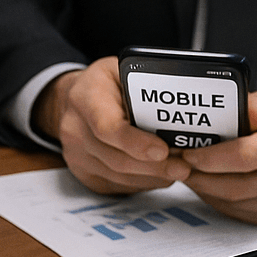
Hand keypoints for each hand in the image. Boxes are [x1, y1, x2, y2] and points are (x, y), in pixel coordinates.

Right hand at [34, 56, 189, 193]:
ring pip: (120, 177)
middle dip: (155, 167)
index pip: (107, 127)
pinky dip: (143, 182)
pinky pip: (118, 185)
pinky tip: (158, 174)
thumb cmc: (105, 85)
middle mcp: (74, 129)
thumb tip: (179, 104)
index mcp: (85, 98)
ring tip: (178, 169)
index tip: (162, 151)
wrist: (73, 101)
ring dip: (152, 177)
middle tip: (184, 167)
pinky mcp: (83, 173)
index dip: (136, 143)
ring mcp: (75, 155)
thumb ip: (144, 85)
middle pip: (117, 159)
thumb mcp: (121, 70)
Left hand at [181, 79, 256, 226]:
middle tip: (177, 161)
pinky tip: (207, 180)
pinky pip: (235, 211)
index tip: (187, 150)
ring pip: (230, 200)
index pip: (245, 156)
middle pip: (233, 184)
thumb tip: (227, 112)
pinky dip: (214, 197)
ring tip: (187, 169)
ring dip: (202, 186)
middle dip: (198, 174)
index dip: (210, 156)